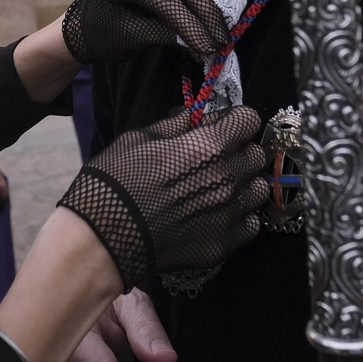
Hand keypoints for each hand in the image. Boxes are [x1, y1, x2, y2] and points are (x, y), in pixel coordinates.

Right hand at [57, 106, 266, 288]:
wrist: (103, 236)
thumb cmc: (115, 180)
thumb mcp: (139, 138)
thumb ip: (176, 125)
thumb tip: (195, 116)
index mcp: (209, 146)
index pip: (249, 120)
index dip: (235, 120)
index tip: (221, 127)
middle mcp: (227, 179)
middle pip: (258, 155)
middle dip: (240, 151)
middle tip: (216, 159)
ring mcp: (228, 215)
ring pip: (259, 190)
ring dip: (244, 185)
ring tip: (218, 189)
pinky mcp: (222, 245)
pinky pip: (250, 224)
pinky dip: (239, 217)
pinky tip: (216, 215)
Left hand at [62, 0, 227, 62]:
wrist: (88, 25)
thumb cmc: (103, 34)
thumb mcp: (131, 38)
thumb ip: (166, 36)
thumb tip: (206, 45)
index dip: (187, 21)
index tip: (208, 46)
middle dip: (204, 8)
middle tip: (221, 37)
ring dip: (208, 1)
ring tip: (223, 29)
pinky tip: (215, 14)